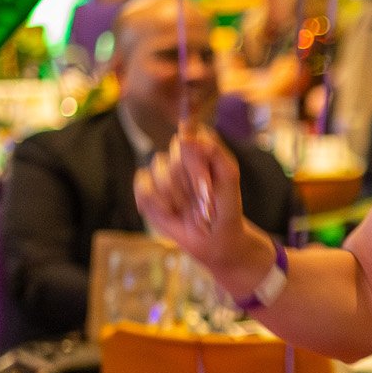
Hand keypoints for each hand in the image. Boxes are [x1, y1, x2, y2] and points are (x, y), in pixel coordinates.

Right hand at [133, 124, 257, 278]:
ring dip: (176, 195)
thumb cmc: (226, 206)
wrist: (214, 238)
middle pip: (174, 154)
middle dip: (190, 182)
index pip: (189, 134)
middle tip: (204, 200)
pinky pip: (143, 187)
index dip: (194, 155)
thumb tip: (187, 136)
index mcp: (201, 148)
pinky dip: (157, 203)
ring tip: (188, 208)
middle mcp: (179, 157)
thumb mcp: (229, 177)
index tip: (204, 178)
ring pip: (158, 171)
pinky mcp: (148, 191)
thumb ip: (214, 151)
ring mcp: (162, 174)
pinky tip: (171, 212)